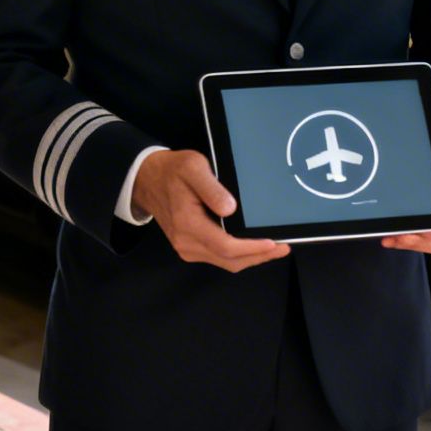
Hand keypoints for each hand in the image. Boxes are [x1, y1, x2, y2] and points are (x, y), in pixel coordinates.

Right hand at [133, 149, 290, 272]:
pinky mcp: (189, 248)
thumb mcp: (192, 167)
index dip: (252, 248)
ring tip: (273, 248)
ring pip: (226, 262)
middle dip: (259, 257)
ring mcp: (187, 248)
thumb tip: (230, 209)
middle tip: (284, 247)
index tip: (274, 243)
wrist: (146, 179)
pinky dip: (238, 255)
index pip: (226, 246)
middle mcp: (186, 243)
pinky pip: (218, 257)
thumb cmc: (172, 171)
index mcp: (188, 224)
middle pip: (230, 260)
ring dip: (251, 257)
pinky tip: (252, 246)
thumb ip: (211, 188)